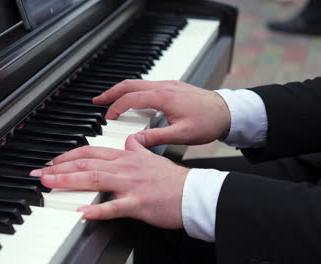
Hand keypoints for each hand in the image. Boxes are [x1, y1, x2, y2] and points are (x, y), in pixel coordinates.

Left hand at [30, 134, 189, 228]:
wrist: (193, 193)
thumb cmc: (172, 179)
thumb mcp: (152, 157)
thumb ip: (137, 148)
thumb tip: (129, 141)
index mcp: (126, 157)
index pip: (91, 152)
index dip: (69, 156)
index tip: (53, 161)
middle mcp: (125, 167)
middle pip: (86, 164)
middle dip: (60, 168)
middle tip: (40, 173)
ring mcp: (130, 185)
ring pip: (94, 179)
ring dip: (69, 181)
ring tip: (50, 185)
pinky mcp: (138, 203)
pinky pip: (114, 206)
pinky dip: (97, 209)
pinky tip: (82, 212)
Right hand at [93, 80, 230, 145]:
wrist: (227, 112)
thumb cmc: (208, 122)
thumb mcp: (182, 135)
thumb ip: (156, 137)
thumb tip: (134, 141)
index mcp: (163, 97)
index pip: (131, 99)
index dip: (116, 108)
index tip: (107, 118)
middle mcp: (163, 87)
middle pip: (129, 84)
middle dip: (111, 92)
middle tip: (97, 100)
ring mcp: (168, 84)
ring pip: (137, 82)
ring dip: (121, 89)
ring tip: (109, 99)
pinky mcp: (172, 86)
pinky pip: (147, 84)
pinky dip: (133, 90)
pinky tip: (132, 98)